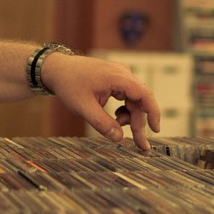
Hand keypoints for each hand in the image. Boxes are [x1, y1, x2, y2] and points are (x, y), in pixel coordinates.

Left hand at [40, 54, 160, 149]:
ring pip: (134, 101)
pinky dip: (124, 109)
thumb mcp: (83, 108)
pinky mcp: (116, 79)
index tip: (156, 130)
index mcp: (118, 77)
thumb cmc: (69, 84)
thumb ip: (102, 124)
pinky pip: (127, 96)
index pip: (145, 95)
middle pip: (140, 101)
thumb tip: (119, 138)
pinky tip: (114, 117)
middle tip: (140, 144)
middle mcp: (123, 73)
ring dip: (129, 117)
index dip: (154, 113)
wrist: (56, 69)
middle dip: (139, 123)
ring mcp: (120, 75)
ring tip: (116, 126)